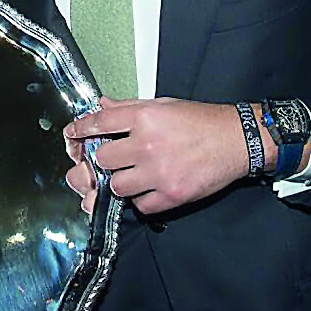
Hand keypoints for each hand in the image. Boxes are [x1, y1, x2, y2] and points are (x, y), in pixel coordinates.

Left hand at [65, 97, 248, 214]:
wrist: (237, 140)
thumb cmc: (201, 121)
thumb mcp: (163, 105)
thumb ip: (129, 107)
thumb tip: (102, 104)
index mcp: (145, 117)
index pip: (99, 123)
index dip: (80, 129)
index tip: (73, 134)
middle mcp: (148, 144)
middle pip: (103, 159)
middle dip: (105, 159)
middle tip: (114, 158)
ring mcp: (159, 172)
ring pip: (117, 186)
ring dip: (120, 182)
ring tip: (133, 174)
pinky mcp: (172, 194)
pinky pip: (140, 206)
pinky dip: (141, 200)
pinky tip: (149, 188)